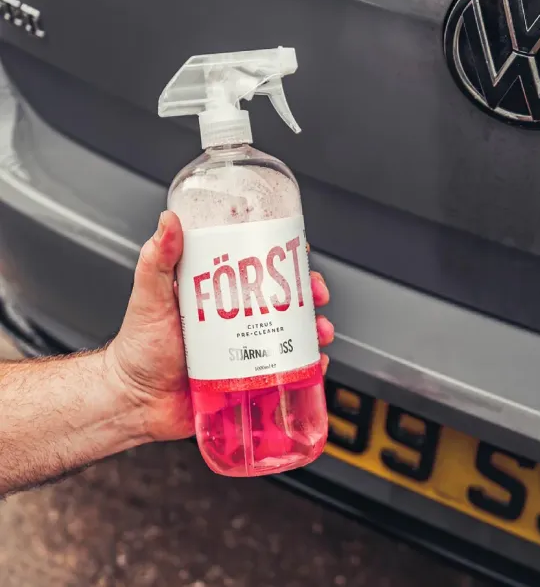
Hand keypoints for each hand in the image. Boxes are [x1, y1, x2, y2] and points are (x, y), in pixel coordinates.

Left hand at [107, 210, 333, 442]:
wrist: (135, 402)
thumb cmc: (139, 349)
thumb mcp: (149, 297)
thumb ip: (156, 260)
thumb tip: (169, 222)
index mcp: (218, 294)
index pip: (257, 268)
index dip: (284, 259)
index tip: (299, 253)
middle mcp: (236, 318)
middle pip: (284, 299)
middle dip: (309, 294)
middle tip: (317, 296)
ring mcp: (245, 348)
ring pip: (291, 334)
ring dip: (313, 330)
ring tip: (319, 334)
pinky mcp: (249, 378)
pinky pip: (285, 370)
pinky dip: (306, 367)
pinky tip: (313, 365)